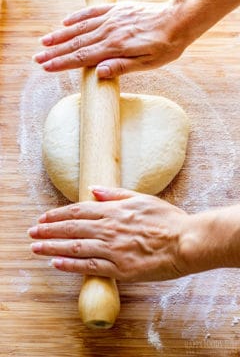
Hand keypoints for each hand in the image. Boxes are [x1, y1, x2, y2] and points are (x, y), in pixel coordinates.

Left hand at [29, 186, 194, 281]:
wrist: (186, 241)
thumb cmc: (167, 220)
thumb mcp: (142, 198)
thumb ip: (116, 194)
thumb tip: (94, 189)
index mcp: (114, 211)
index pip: (78, 211)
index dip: (58, 215)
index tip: (43, 218)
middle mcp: (109, 228)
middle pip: (71, 228)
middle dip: (48, 230)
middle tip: (31, 233)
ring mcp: (113, 249)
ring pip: (75, 248)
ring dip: (52, 248)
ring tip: (35, 248)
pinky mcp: (119, 269)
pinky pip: (89, 267)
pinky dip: (70, 266)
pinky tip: (56, 264)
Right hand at [33, 1, 186, 77]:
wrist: (179, 20)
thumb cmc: (166, 46)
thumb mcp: (148, 64)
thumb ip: (123, 67)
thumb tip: (99, 73)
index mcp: (115, 47)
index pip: (82, 57)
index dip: (63, 63)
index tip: (47, 68)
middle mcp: (109, 31)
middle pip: (76, 43)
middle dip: (55, 52)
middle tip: (37, 58)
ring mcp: (112, 19)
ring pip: (80, 28)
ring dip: (60, 36)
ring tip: (44, 42)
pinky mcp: (117, 11)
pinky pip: (92, 12)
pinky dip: (77, 17)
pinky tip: (66, 22)